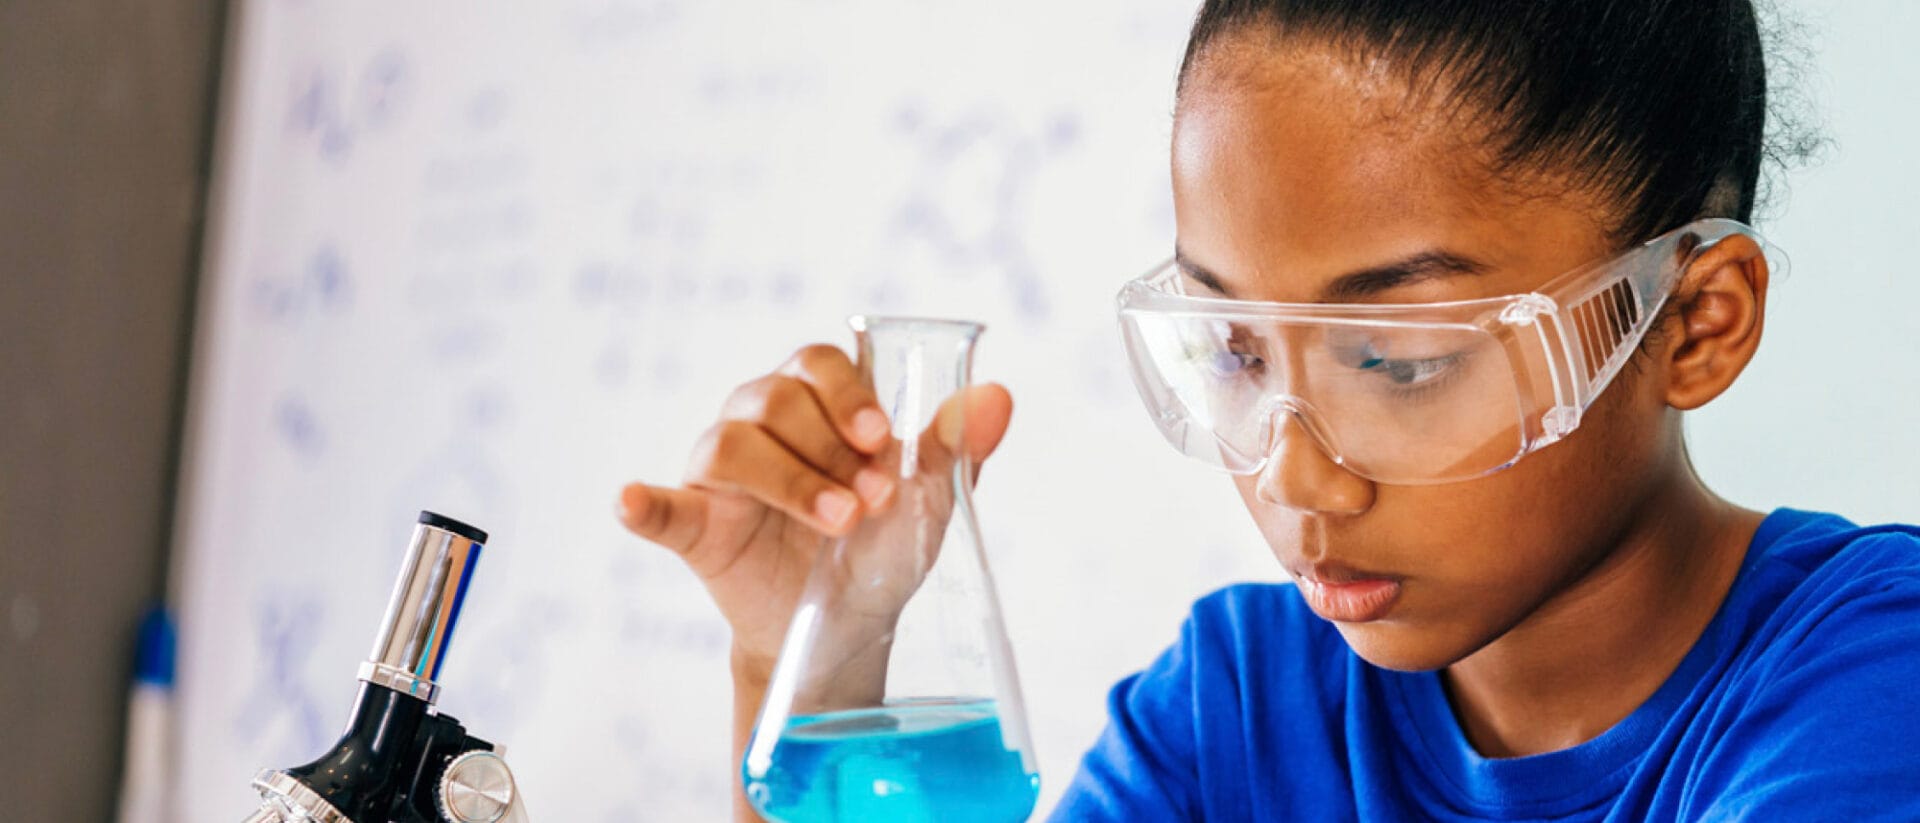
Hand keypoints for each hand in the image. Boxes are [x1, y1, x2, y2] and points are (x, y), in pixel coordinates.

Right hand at [617, 344, 1012, 681]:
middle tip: (870, 502)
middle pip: (772, 397)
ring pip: (730, 443)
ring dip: (787, 481)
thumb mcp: (927, 499)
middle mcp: (760, 424)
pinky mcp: (695, 527)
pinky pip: (659, 507)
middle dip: (829, 448)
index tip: (881, 438)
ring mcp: (720, 475)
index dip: (845, 393)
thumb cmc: (881, 545)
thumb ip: (955, 446)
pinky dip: (643, 503)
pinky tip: (631, 500)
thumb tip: (998, 395)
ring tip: (835, 524)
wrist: (851, 627)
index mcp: (815, 403)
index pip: (816, 364)